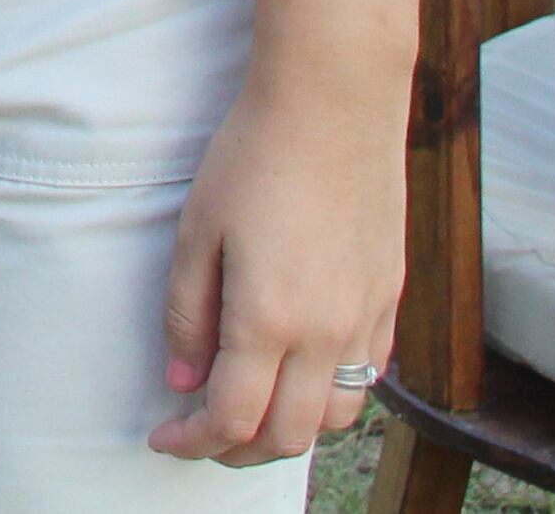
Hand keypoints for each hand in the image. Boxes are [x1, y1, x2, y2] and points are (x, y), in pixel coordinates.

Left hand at [150, 62, 407, 463]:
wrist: (334, 102)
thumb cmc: (254, 156)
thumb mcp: (197, 231)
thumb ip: (188, 314)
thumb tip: (182, 382)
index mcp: (269, 319)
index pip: (231, 418)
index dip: (192, 442)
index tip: (164, 439)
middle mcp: (326, 332)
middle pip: (287, 436)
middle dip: (238, 451)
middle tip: (201, 436)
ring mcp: (366, 317)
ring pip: (335, 416)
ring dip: (290, 430)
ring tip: (251, 412)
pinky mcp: (390, 297)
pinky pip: (368, 375)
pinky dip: (331, 394)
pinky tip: (300, 374)